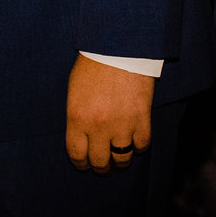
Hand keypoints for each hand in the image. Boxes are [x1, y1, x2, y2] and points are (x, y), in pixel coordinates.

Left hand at [66, 55, 154, 172]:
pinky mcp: (142, 119)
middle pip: (100, 162)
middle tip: (103, 167)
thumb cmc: (93, 65)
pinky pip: (141, 145)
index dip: (81, 164)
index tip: (84, 166)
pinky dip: (138, 147)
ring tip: (120, 161)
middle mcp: (98, 127)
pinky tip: (135, 144)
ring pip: (122, 159)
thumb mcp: (74, 91)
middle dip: (101, 168)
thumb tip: (81, 135)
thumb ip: (76, 116)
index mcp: (77, 118)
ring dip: (120, 162)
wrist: (119, 48)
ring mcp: (122, 125)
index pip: (77, 154)